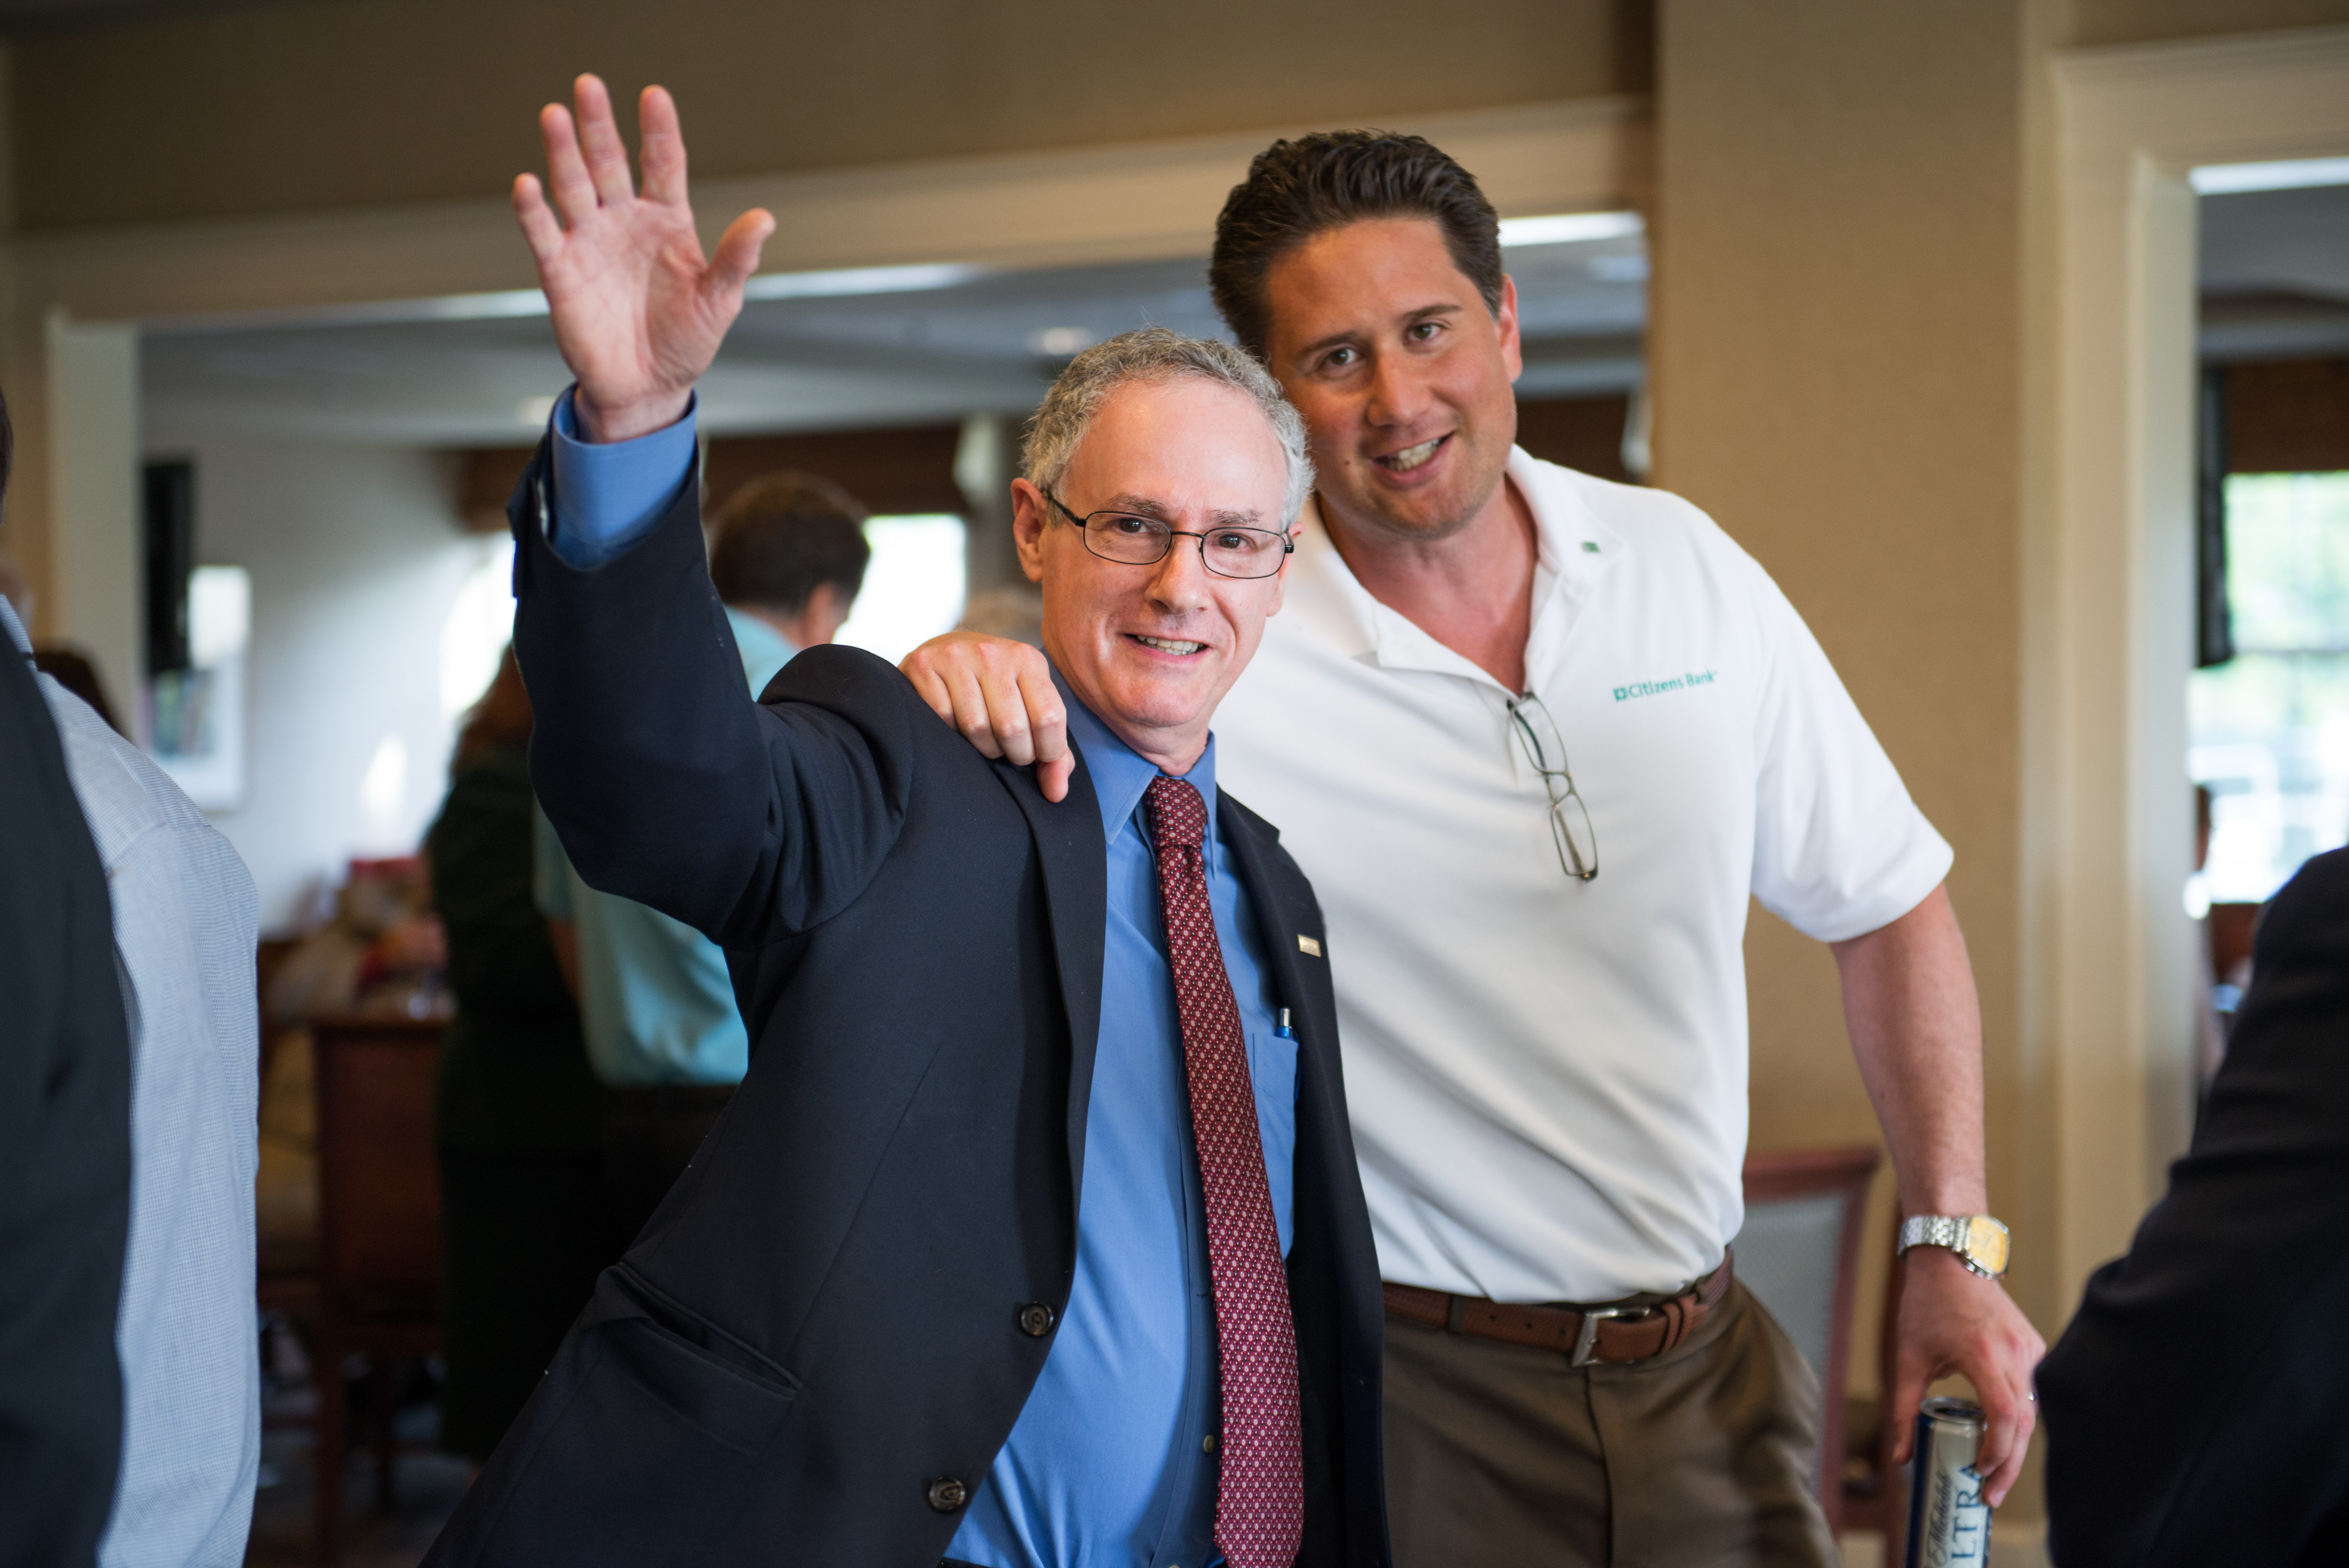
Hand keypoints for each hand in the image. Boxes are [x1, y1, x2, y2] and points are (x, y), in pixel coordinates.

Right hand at [513, 75, 773, 442]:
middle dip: (599, 126)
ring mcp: (590, 242)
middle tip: (589, 85)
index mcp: (667, 221)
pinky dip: (534, 210)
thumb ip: (736, 258)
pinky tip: (528, 183)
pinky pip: (544, 234)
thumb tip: (765, 219)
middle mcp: (624, 221)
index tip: (654, 95)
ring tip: (554, 116)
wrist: (647, 388)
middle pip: (609, 162)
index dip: (659, 130)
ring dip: (563, 153)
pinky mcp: (561, 271)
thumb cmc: (685, 341)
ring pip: (574, 187)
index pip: (662, 164)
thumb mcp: (719, 300)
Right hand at [900, 632, 1073, 801]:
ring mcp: (956, 656)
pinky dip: (951, 733)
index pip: (1049, 717)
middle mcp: (993, 653)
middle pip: (1011, 727)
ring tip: (984, 740)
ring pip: (976, 727)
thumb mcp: (1031, 708)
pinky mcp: (923, 664)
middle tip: (1008, 751)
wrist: (946, 649)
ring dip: (982, 748)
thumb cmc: (996, 689)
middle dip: (1014, 753)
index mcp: (1028, 660)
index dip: (1047, 751)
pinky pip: (942, 717)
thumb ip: (1053, 752)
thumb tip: (1056, 793)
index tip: (1037, 756)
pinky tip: (956, 726)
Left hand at [1888, 1246, 2047, 1505]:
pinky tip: (2002, 1438)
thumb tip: (1899, 1459)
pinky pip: (2033, 1392)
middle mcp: (2014, 1353)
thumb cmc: (1926, 1306)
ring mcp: (2030, 1349)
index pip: (2004, 1416)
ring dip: (2015, 1445)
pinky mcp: (2036, 1347)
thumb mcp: (1908, 1358)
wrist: (1952, 1258)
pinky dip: (2019, 1419)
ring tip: (1994, 1474)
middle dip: (2009, 1464)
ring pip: (2032, 1411)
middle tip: (1990, 1494)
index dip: (1997, 1452)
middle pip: (2024, 1423)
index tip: (1979, 1475)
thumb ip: (1905, 1410)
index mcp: (1982, 1354)